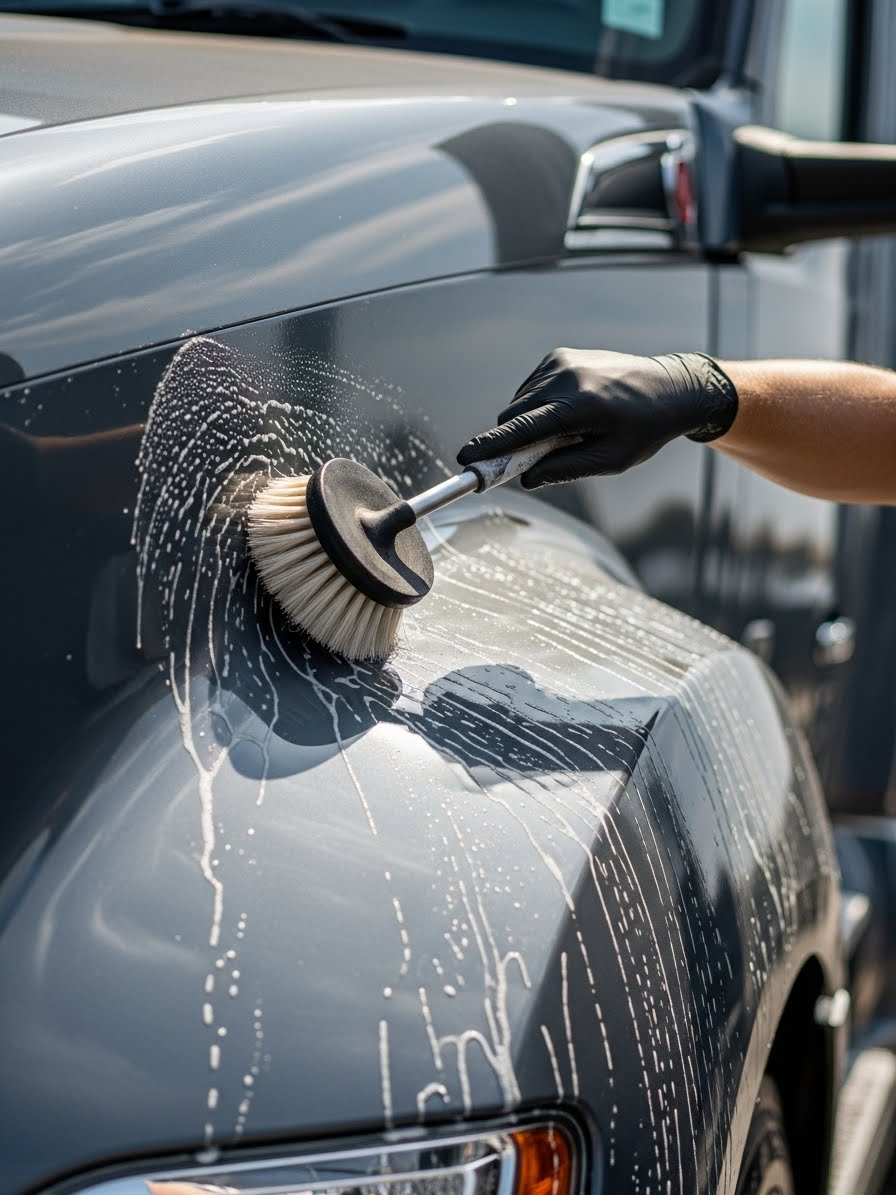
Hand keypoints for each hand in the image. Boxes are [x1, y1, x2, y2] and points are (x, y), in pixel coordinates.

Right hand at [457, 348, 737, 487]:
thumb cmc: (644, 429)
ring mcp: (561, 362)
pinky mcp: (560, 356)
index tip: (465, 457)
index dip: (491, 446)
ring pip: (519, 403)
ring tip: (568, 433)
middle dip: (512, 442)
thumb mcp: (610, 459)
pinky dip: (536, 406)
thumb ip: (565, 469)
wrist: (670, 387)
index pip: (522, 429)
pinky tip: (567, 413)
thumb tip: (527, 478)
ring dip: (528, 424)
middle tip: (529, 462)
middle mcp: (565, 378)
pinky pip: (530, 389)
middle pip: (513, 417)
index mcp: (580, 406)